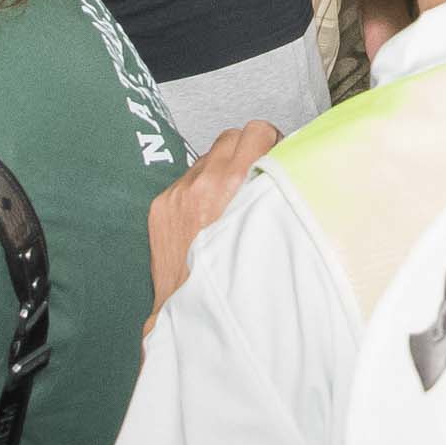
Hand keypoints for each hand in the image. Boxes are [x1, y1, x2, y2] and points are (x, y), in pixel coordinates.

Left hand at [148, 119, 281, 324]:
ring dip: (219, 171)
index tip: (274, 154)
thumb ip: (275, 195)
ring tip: (227, 202)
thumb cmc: (236, 282)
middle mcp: (203, 183)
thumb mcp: (270, 233)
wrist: (191, 312)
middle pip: (230, 138)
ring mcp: (178, 193)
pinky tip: (204, 218)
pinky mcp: (160, 206)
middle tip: (253, 174)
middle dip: (244, 151)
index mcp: (235, 185)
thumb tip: (285, 171)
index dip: (269, 142)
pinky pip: (184, 181)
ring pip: (206, 159)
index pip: (256, 132)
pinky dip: (196, 191)